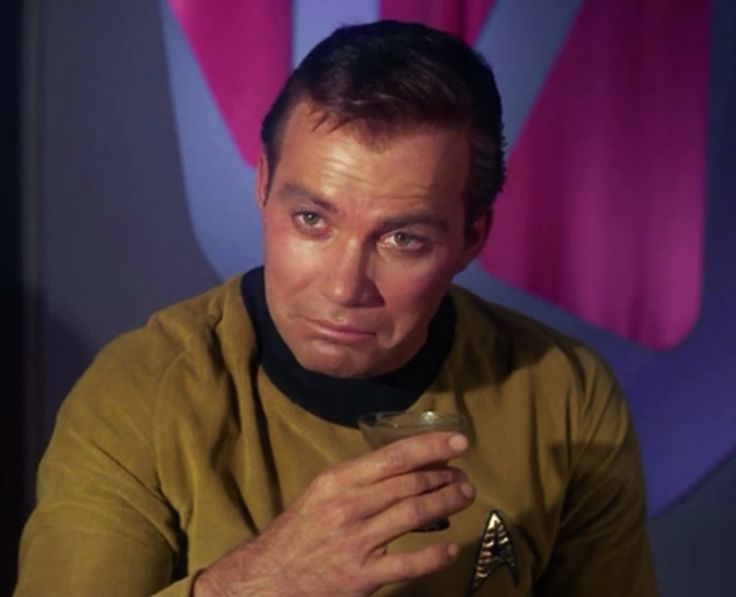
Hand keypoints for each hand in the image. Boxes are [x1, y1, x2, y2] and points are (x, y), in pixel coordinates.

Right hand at [193, 432, 473, 595]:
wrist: (268, 576)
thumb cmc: (299, 530)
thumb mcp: (323, 491)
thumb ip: (360, 478)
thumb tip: (405, 463)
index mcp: (339, 479)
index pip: (394, 456)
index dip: (431, 446)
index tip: (459, 441)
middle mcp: (349, 505)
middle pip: (409, 484)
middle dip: (444, 476)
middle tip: (464, 476)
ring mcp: (357, 541)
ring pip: (413, 514)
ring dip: (446, 502)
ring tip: (464, 496)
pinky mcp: (363, 576)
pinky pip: (407, 563)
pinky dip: (434, 555)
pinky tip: (452, 548)